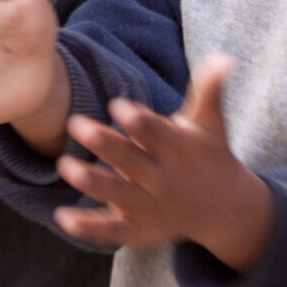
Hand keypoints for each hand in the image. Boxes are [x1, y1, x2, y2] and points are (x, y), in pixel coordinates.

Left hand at [53, 52, 274, 271]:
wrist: (224, 208)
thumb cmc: (208, 153)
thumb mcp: (210, 123)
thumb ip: (210, 89)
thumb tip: (224, 56)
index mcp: (180, 150)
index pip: (158, 134)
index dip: (139, 122)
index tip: (118, 105)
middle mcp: (165, 179)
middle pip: (132, 162)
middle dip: (105, 144)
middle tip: (75, 124)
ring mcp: (152, 207)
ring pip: (118, 194)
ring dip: (92, 182)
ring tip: (65, 166)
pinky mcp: (140, 229)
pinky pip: (112, 230)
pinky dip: (88, 227)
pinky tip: (62, 217)